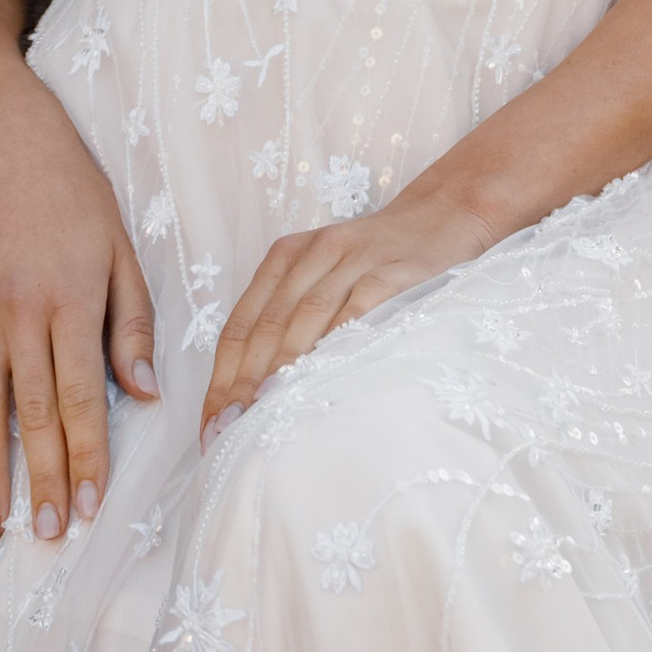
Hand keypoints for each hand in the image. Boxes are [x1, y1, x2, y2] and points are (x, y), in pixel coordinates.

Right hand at [0, 74, 156, 543]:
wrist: (8, 151)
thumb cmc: (79, 203)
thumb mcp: (122, 253)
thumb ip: (131, 324)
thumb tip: (147, 393)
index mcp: (69, 301)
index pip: (79, 397)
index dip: (86, 457)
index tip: (92, 508)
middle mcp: (17, 314)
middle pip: (30, 414)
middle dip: (42, 481)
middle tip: (52, 534)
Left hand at [201, 189, 491, 439]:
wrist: (440, 219)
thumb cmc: (373, 263)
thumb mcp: (322, 278)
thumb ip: (289, 321)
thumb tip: (249, 399)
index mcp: (285, 257)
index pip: (240, 325)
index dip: (221, 378)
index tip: (211, 425)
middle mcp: (313, 254)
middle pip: (266, 326)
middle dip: (243, 384)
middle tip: (228, 432)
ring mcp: (353, 261)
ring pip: (305, 318)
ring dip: (281, 371)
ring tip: (263, 416)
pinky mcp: (392, 272)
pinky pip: (358, 312)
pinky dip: (336, 346)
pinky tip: (323, 383)